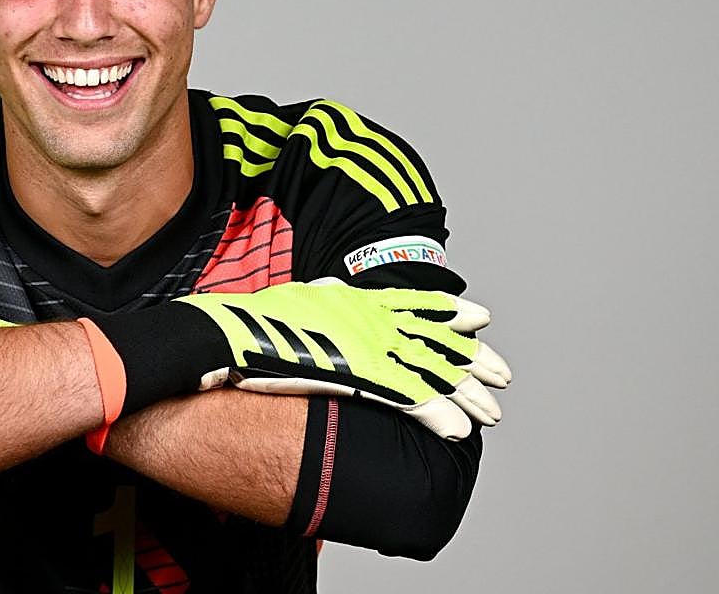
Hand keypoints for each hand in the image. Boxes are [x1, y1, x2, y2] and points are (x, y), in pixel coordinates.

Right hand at [181, 279, 511, 439]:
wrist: (225, 332)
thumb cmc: (250, 321)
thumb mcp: (294, 301)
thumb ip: (321, 303)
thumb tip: (328, 297)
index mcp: (353, 298)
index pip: (413, 302)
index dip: (449, 311)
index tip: (479, 317)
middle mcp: (367, 317)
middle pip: (433, 337)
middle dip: (471, 359)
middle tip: (502, 374)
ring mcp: (365, 343)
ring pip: (431, 368)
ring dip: (465, 392)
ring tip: (491, 411)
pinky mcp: (356, 372)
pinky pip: (408, 396)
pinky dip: (436, 413)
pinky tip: (456, 430)